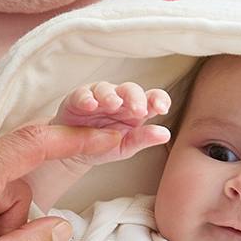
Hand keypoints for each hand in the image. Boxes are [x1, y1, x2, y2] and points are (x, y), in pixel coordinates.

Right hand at [53, 80, 171, 164]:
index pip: (152, 98)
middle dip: (135, 97)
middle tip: (138, 110)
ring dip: (110, 95)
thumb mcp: (126, 146)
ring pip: (105, 89)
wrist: (75, 151)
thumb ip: (144, 138)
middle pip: (130, 90)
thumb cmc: (104, 144)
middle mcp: (119, 99)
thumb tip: (165, 134)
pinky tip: (90, 105)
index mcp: (135, 109)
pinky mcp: (78, 98)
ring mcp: (98, 96)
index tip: (162, 109)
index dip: (159, 99)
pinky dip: (86, 98)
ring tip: (113, 104)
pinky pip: (82, 95)